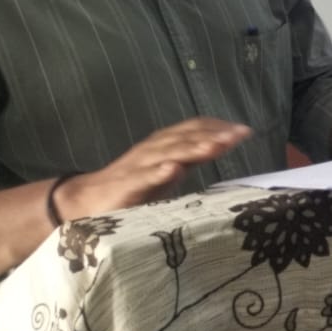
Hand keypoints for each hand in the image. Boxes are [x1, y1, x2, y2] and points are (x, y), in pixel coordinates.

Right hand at [56, 118, 251, 217]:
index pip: (194, 129)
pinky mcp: (125, 186)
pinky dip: (158, 172)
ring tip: (216, 146)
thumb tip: (222, 149)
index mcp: (165, 146)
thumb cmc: (134, 190)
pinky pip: (143, 177)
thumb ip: (191, 161)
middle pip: (185, 137)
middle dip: (213, 135)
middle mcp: (153, 151)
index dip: (218, 128)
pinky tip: (173, 169)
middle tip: (239, 135)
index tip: (245, 131)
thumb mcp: (168, 172)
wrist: (86, 203)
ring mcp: (138, 167)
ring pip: (168, 153)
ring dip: (193, 148)